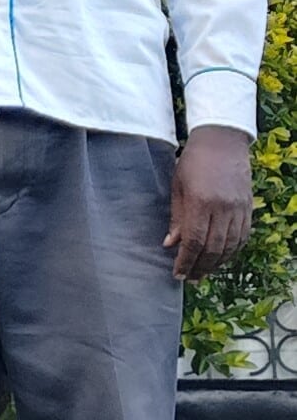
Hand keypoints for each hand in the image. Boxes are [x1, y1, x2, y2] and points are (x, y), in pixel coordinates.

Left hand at [166, 125, 252, 281]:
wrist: (223, 140)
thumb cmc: (193, 161)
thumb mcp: (177, 186)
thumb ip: (176, 217)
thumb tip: (170, 244)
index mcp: (202, 202)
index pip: (195, 241)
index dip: (186, 261)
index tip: (178, 274)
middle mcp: (224, 207)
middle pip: (214, 247)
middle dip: (201, 267)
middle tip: (190, 279)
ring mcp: (240, 207)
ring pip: (231, 245)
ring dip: (217, 263)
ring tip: (204, 273)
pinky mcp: (249, 206)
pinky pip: (243, 235)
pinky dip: (233, 250)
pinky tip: (222, 258)